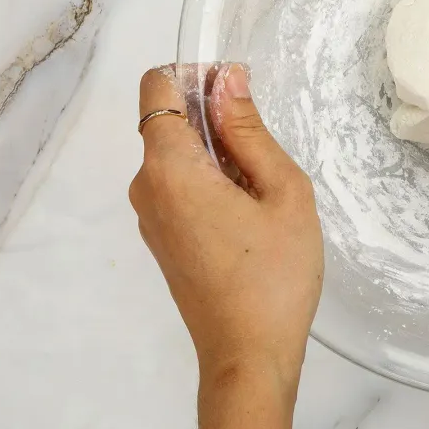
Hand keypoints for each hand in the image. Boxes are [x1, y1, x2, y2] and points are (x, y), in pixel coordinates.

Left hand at [129, 64, 322, 427]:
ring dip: (217, 153)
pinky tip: (250, 214)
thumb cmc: (275, 274)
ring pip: (178, 155)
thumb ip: (249, 129)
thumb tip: (227, 78)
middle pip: (169, 120)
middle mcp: (147, 187)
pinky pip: (179, 186)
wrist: (250, 353)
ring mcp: (151, 216)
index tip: (239, 94)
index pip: (158, 85)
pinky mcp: (162, 237)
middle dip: (216, 118)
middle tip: (267, 154)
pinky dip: (210, 181)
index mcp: (170, 168)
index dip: (197, 74)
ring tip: (264, 191)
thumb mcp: (282, 189)